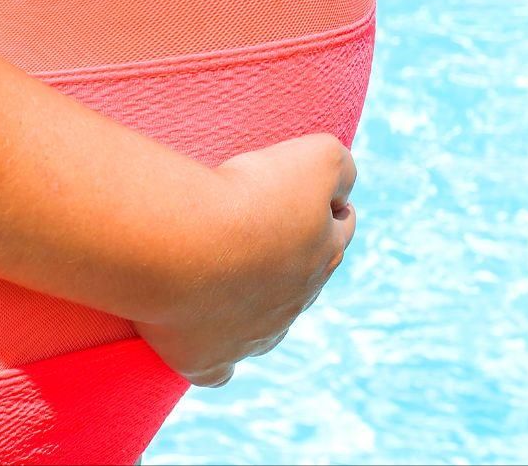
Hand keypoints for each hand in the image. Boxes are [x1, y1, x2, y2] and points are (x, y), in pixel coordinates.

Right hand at [134, 133, 357, 386]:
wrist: (185, 245)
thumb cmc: (248, 197)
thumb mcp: (318, 157)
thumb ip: (341, 170)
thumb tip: (342, 191)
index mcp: (324, 254)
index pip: (340, 229)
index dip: (327, 210)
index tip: (309, 197)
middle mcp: (294, 303)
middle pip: (303, 279)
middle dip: (290, 257)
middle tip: (258, 231)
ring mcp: (253, 337)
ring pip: (266, 326)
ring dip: (254, 303)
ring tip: (229, 278)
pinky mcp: (209, 359)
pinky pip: (219, 369)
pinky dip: (218, 360)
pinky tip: (210, 345)